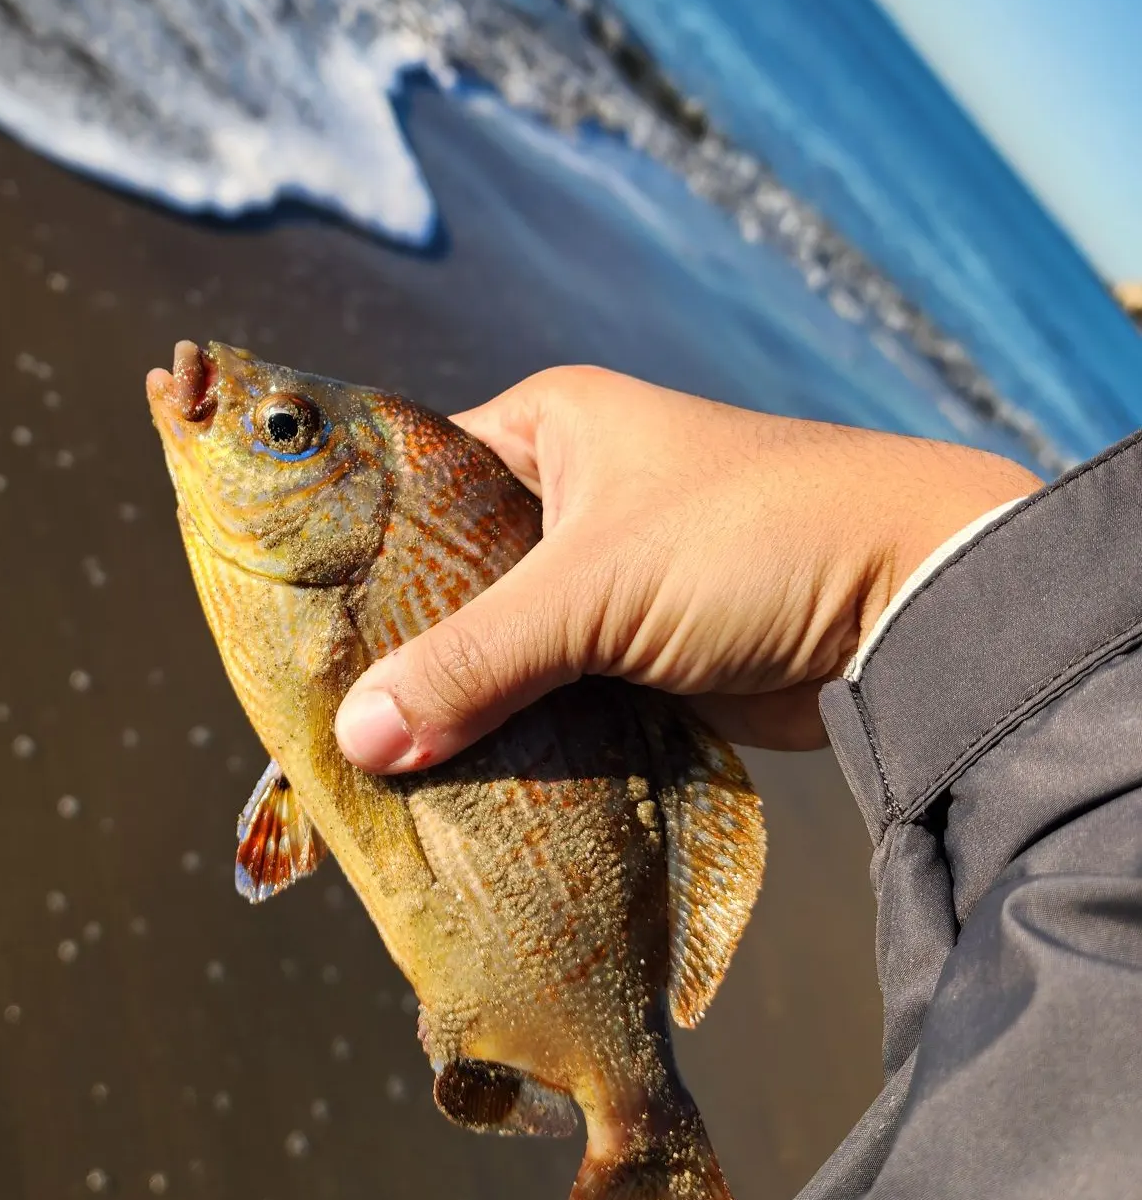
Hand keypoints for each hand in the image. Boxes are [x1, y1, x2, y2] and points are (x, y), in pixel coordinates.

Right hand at [335, 366, 1041, 768]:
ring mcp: (604, 574)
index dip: (348, 548)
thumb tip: (356, 742)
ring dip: (454, 693)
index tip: (283, 618)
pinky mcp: (636, 649)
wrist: (917, 608)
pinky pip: (546, 688)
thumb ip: (473, 662)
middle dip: (397, 638)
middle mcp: (569, 491)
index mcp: (549, 427)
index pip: (410, 480)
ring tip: (368, 754)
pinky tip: (449, 772)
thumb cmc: (754, 542)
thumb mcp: (596, 589)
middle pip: (447, 571)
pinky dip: (509, 726)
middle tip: (315, 705)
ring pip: (495, 639)